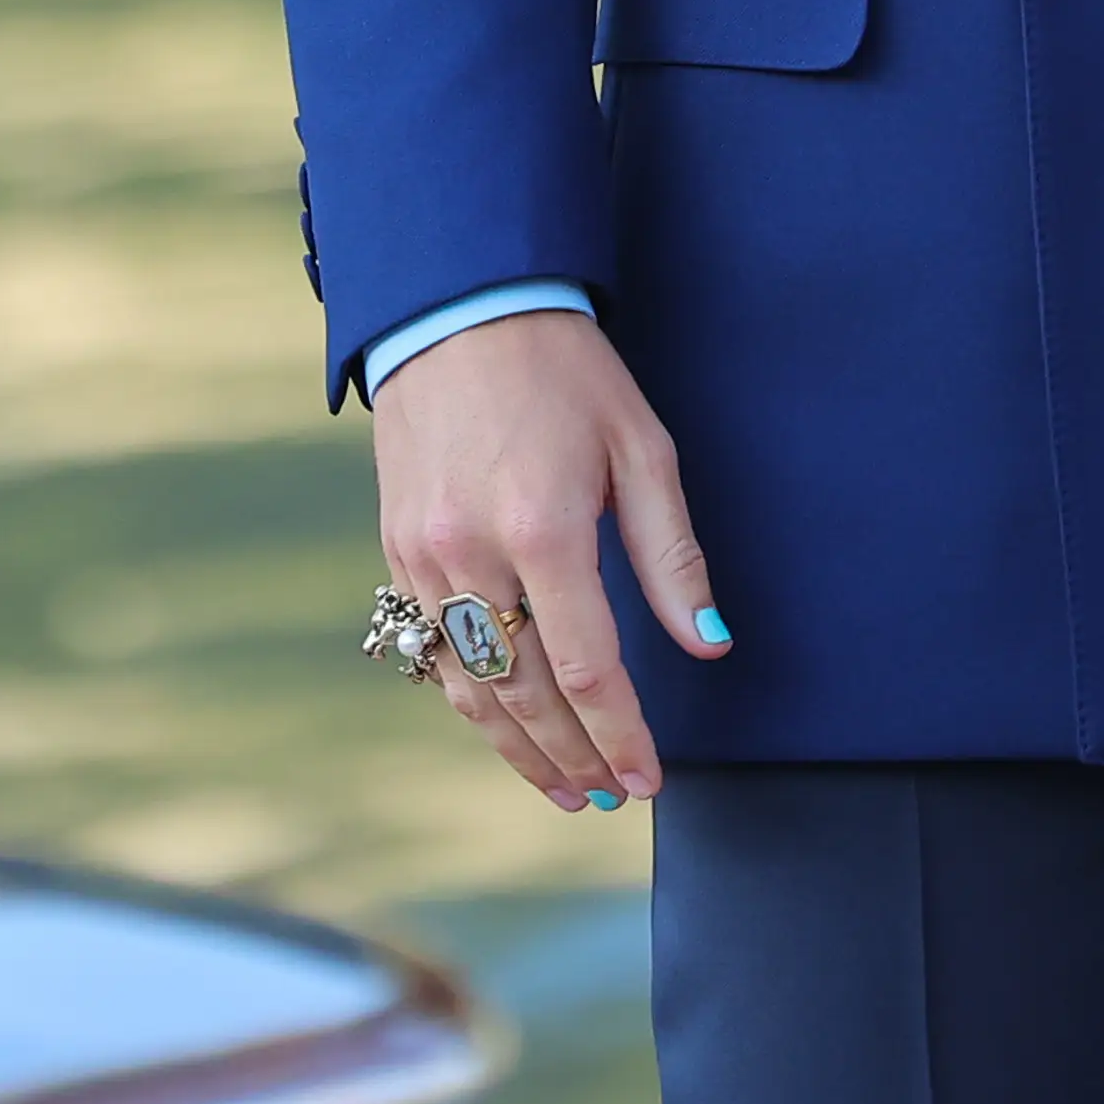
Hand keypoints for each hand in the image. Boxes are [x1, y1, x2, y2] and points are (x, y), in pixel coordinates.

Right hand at [368, 311, 727, 811]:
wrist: (455, 307)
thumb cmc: (562, 370)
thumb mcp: (640, 448)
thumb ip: (671, 555)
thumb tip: (707, 644)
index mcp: (543, 527)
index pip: (588, 669)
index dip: (621, 735)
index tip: (649, 779)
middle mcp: (472, 551)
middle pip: (526, 692)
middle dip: (575, 756)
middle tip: (613, 796)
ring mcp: (422, 554)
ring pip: (470, 685)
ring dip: (519, 747)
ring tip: (565, 787)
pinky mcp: (396, 547)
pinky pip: (431, 648)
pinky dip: (471, 698)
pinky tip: (505, 722)